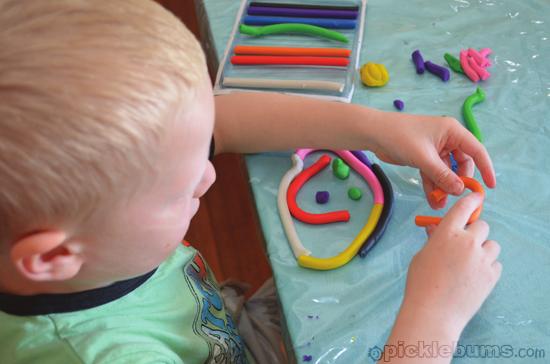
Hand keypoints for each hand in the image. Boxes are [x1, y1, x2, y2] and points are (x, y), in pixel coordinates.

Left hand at [371, 113, 495, 208]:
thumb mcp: (423, 158)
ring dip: (443, 187)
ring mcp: (435, 149)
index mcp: (452, 131)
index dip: (486, 168)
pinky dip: (433, 185)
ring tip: (439, 204)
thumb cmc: (400, 137)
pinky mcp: (423, 157)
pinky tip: (432, 199)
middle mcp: (447, 139)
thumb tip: (459, 190)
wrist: (374, 133)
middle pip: (461, 164)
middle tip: (454, 197)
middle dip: (457, 182)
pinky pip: (433, 173)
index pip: (476, 151)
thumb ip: (442, 175)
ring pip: (446, 171)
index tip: (490, 186)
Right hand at [402, 193, 501, 335]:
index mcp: (447, 233)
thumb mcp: (422, 255)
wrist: (434, 311)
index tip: (476, 197)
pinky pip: (496, 263)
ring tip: (470, 264)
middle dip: (475, 233)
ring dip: (483, 250)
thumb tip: (437, 229)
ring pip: (493, 245)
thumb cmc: (420, 283)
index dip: (472, 199)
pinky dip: (488, 267)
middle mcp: (467, 241)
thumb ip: (434, 239)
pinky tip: (474, 277)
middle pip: (483, 225)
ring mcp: (481, 258)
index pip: (464, 207)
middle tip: (465, 245)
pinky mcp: (492, 275)